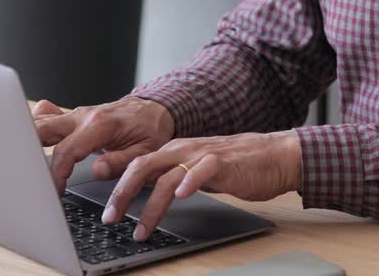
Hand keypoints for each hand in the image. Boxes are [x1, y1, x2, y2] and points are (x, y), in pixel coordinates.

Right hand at [31, 96, 175, 193]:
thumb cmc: (150, 130)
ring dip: (26, 139)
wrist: (154, 110)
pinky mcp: (71, 118)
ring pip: (40, 121)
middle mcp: (83, 116)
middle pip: (43, 129)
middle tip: (25, 176)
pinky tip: (22, 138)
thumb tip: (97, 171)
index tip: (54, 191)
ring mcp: (75, 115)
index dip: (56, 173)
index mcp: (101, 125)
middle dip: (28, 151)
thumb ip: (121, 161)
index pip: (67, 150)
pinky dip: (33, 127)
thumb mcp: (146, 151)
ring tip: (17, 162)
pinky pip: (46, 117)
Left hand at [101, 130, 301, 240]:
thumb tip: (145, 193)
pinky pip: (202, 169)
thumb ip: (173, 177)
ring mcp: (203, 155)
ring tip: (141, 228)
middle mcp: (184, 150)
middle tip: (110, 218)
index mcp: (175, 152)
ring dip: (150, 204)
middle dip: (122, 194)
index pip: (137, 164)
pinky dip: (189, 181)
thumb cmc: (238, 166)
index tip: (102, 208)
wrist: (276, 156)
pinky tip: (182, 195)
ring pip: (167, 175)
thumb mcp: (197, 171)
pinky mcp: (224, 162)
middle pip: (143, 167)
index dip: (116, 183)